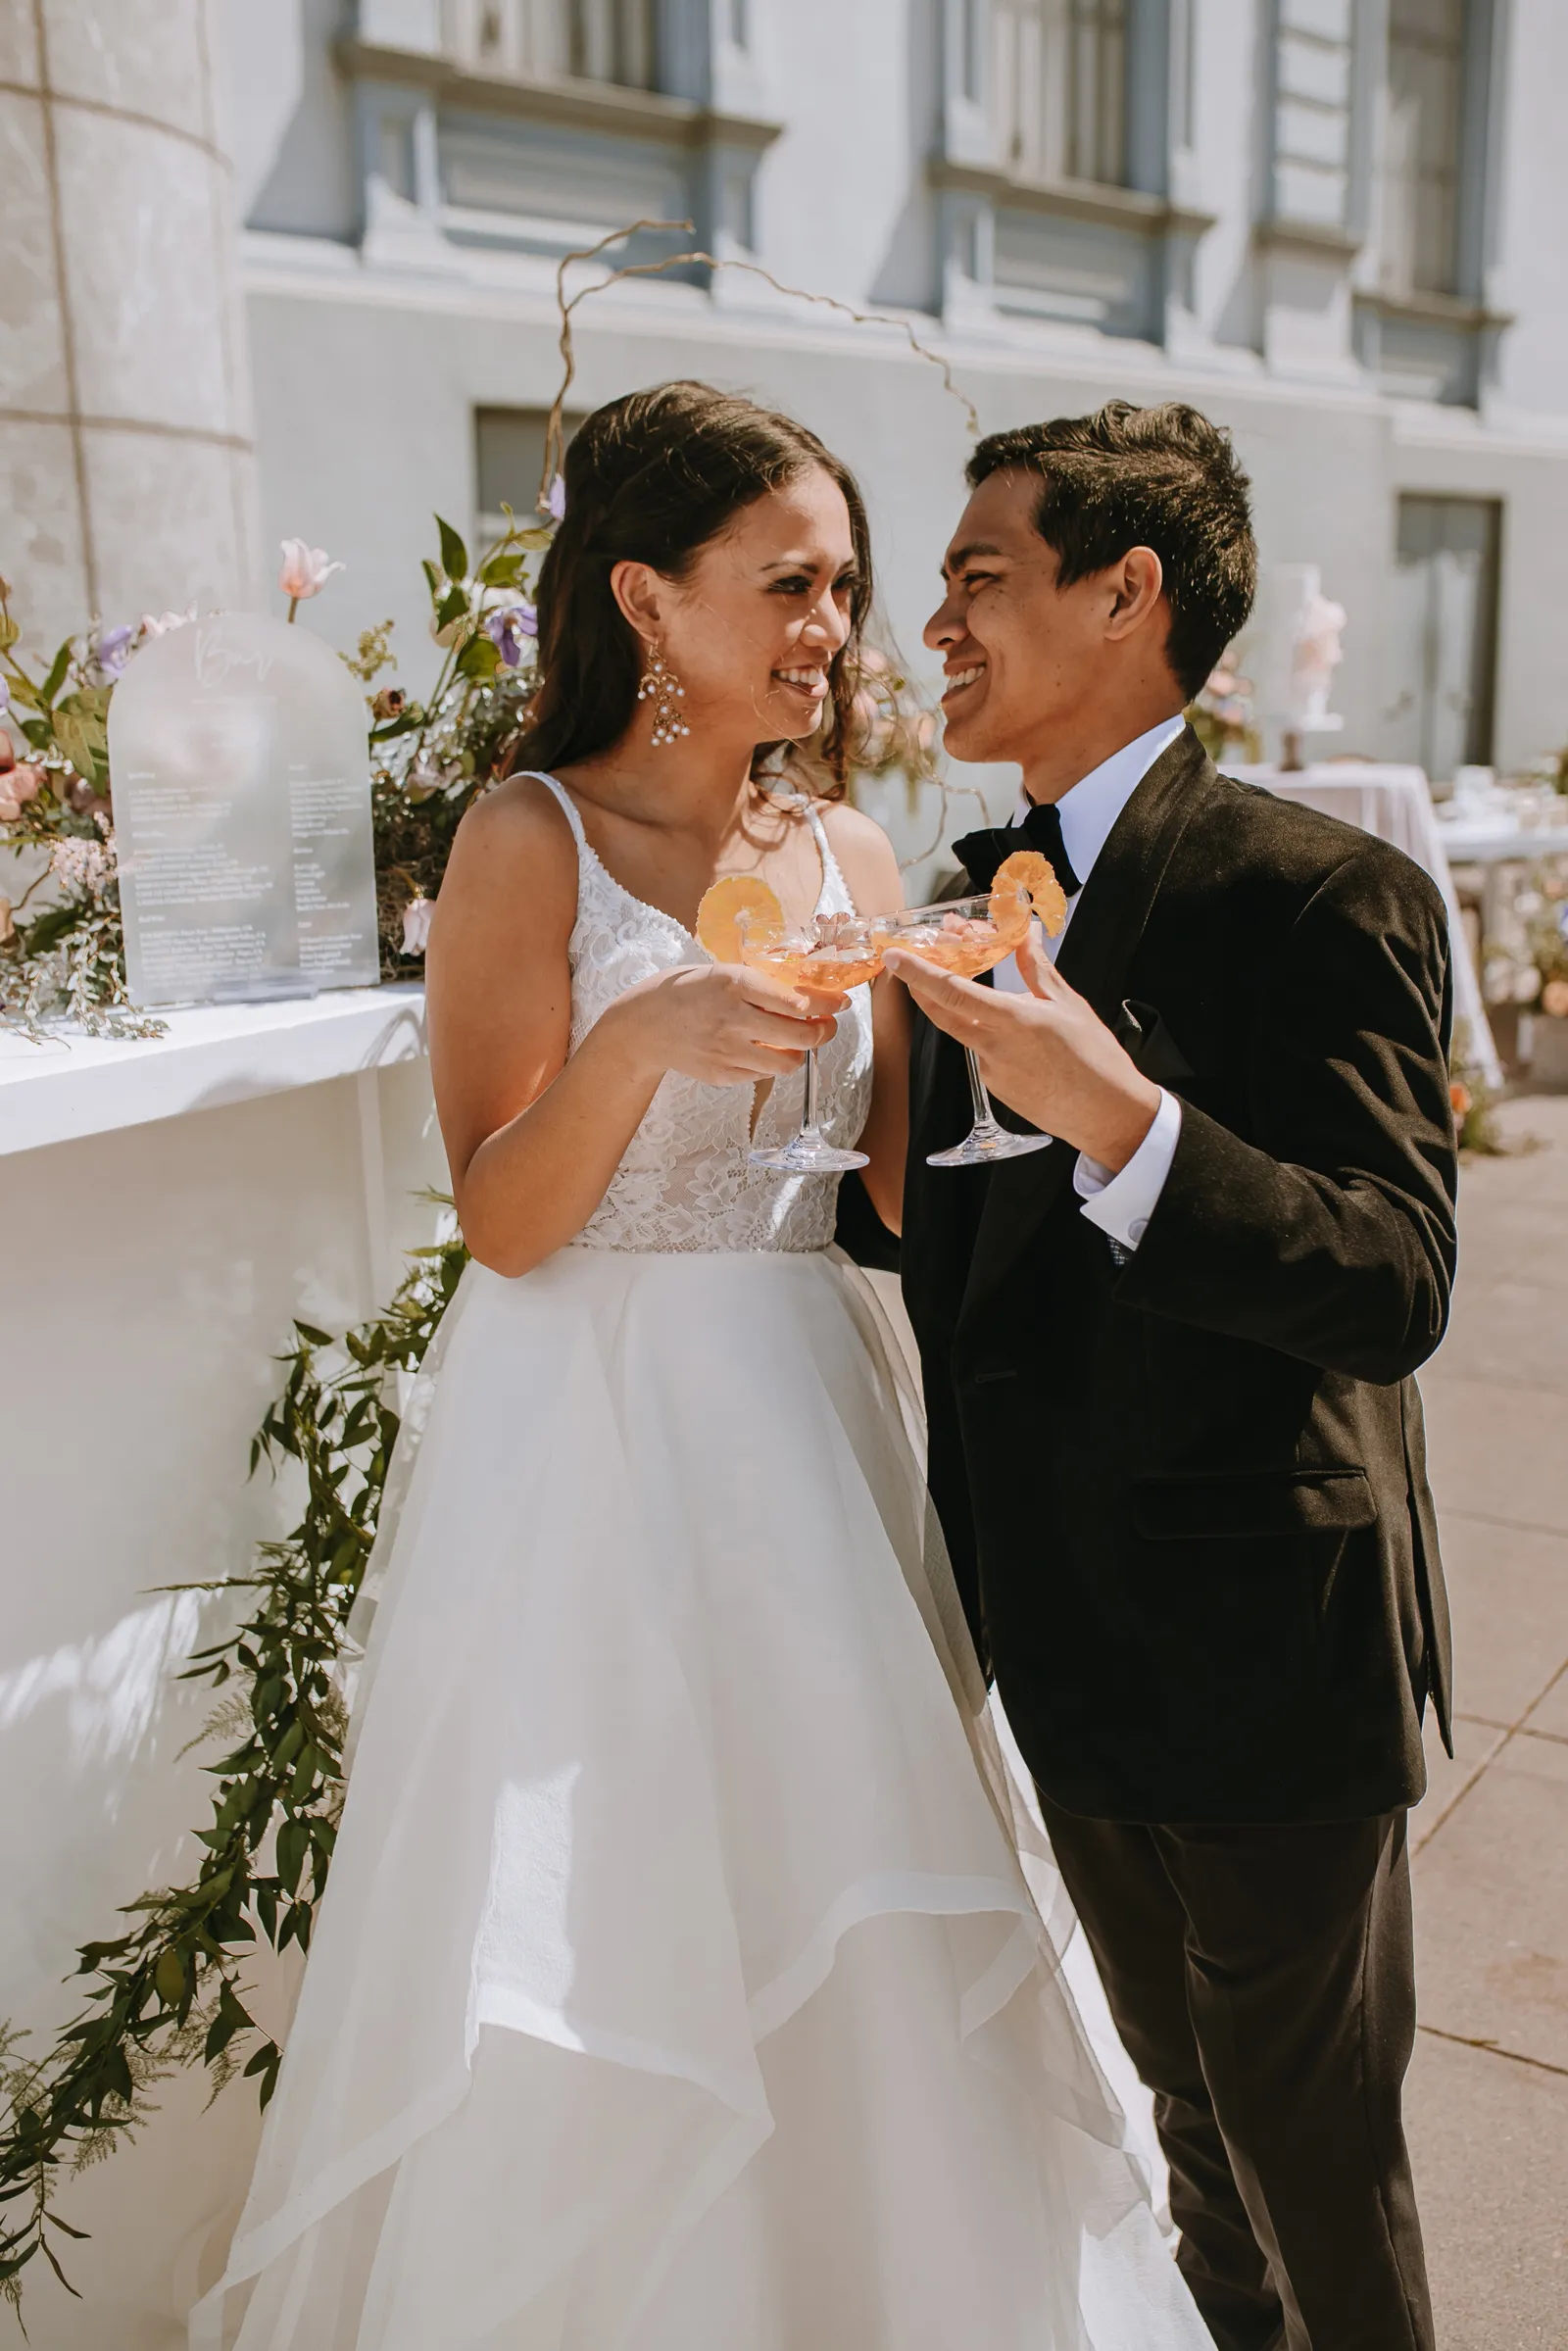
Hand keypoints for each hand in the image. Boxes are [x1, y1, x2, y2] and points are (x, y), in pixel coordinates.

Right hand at [609, 961, 844, 1089]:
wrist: (644, 1025)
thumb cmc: (688, 992)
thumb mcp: (722, 972)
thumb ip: (761, 984)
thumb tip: (809, 993)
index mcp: (736, 983)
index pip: (798, 1001)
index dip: (827, 1005)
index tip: (840, 1003)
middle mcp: (734, 1018)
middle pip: (802, 1037)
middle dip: (823, 1032)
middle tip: (825, 1026)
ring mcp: (728, 1050)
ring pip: (788, 1063)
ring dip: (798, 1052)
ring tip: (793, 1041)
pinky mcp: (722, 1074)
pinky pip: (763, 1075)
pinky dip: (770, 1063)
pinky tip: (761, 1050)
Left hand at [883, 930, 1159, 1168]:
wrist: (1106, 1115)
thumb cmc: (1095, 1059)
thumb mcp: (1068, 1004)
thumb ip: (1036, 969)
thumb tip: (1024, 936)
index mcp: (1012, 1021)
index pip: (952, 992)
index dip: (918, 973)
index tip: (895, 957)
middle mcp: (994, 1047)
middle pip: (941, 1013)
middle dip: (921, 987)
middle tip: (916, 964)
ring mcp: (991, 1072)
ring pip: (964, 1031)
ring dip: (961, 1007)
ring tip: (983, 987)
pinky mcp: (995, 1089)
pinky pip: (982, 1053)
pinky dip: (987, 1034)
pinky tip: (1014, 1032)